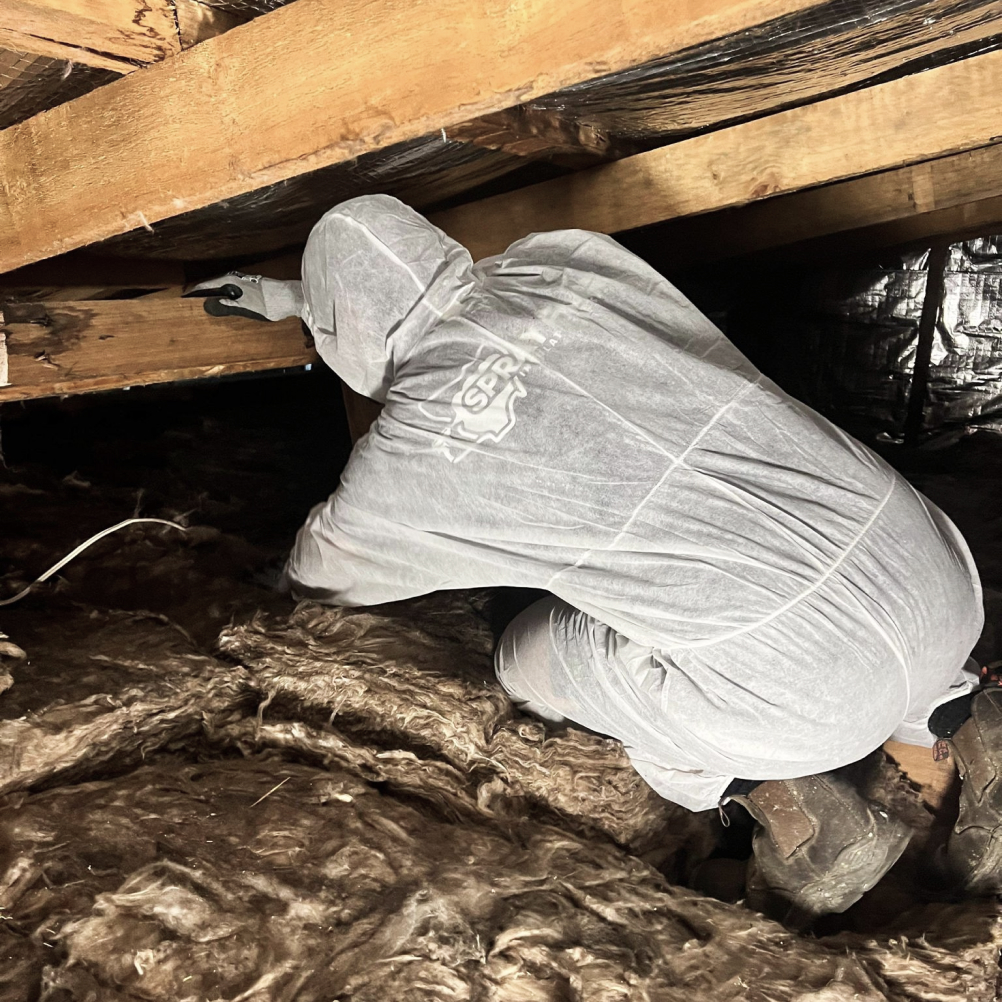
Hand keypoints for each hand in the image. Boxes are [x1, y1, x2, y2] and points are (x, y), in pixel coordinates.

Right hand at [183, 272, 303, 321]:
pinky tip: (224, 305)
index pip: (207, 284)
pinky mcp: (251, 287)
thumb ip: (228, 306)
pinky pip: (232, 291)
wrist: (294, 298)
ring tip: (203, 306)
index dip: (195, 291)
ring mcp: (244, 282)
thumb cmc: (273, 302)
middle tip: (190, 304)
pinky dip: (224, 297)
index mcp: (233, 281)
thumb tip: (208, 305)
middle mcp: (237, 279)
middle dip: (202, 294)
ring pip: (222, 288)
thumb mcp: (248, 308)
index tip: (183, 298)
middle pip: (213, 285)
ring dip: (213, 295)